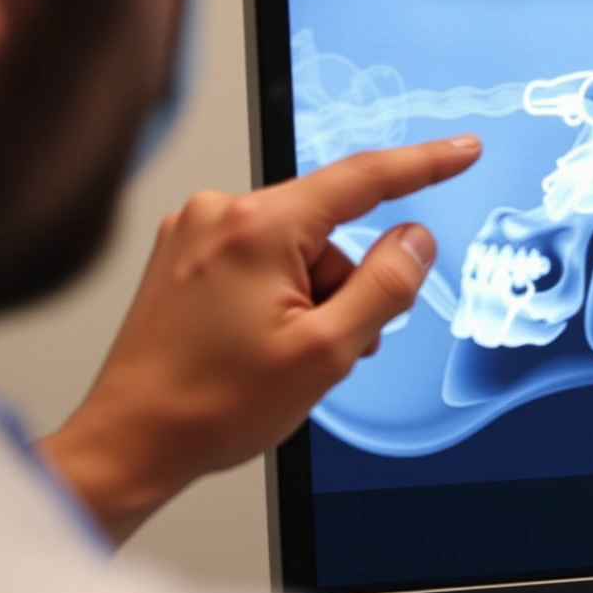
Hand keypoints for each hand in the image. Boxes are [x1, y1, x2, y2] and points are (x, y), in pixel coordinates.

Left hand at [39, 135, 481, 544]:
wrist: (130, 442)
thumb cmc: (208, 405)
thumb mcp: (325, 352)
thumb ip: (384, 286)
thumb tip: (415, 241)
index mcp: (256, 228)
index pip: (363, 179)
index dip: (425, 165)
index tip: (463, 150)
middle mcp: (219, 215)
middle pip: (328, 230)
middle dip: (346, 286)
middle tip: (327, 348)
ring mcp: (195, 233)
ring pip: (297, 250)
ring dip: (312, 298)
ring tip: (282, 357)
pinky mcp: (184, 256)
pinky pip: (262, 259)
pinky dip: (280, 296)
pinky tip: (259, 344)